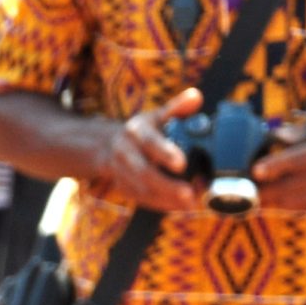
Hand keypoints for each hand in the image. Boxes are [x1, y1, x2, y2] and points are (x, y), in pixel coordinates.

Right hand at [91, 88, 204, 215]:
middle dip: (167, 185)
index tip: (182, 164)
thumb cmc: (144, 129)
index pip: (149, 143)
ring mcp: (120, 173)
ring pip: (142, 190)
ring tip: (191, 203)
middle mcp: (123, 152)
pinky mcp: (123, 189)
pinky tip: (180, 207)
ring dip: (166, 199)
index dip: (164, 153)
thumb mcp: (157, 114)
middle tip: (190, 193)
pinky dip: (161, 205)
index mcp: (135, 131)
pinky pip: (142, 200)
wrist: (109, 146)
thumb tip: (196, 97)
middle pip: (143, 173)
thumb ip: (177, 107)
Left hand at [249, 117, 305, 212]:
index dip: (275, 165)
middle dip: (263, 189)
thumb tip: (271, 136)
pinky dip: (282, 203)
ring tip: (254, 192)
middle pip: (289, 186)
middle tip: (242, 187)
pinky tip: (275, 196)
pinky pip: (297, 209)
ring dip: (269, 199)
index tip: (256, 170)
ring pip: (290, 202)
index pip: (298, 159)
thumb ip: (296, 131)